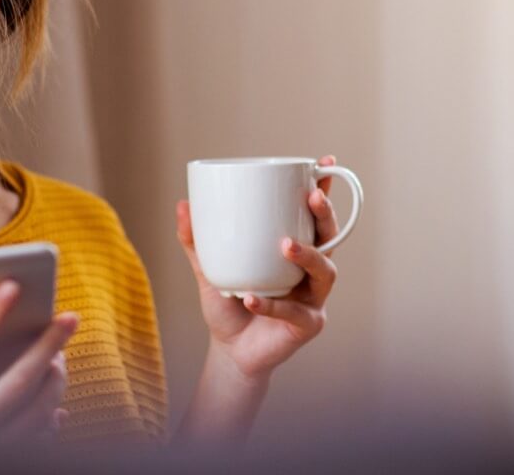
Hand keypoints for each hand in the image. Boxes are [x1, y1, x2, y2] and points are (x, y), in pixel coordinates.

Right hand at [0, 280, 77, 441]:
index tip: (12, 284)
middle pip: (14, 383)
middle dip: (47, 346)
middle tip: (70, 316)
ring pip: (35, 413)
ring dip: (56, 380)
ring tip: (61, 356)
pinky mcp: (4, 466)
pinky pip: (40, 439)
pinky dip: (50, 415)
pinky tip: (53, 396)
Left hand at [175, 155, 341, 380]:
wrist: (230, 350)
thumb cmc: (228, 303)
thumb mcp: (209, 268)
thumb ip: (197, 241)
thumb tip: (183, 204)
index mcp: (295, 251)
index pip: (313, 217)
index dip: (324, 191)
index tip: (326, 162)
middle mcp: (311, 272)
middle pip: (330, 239)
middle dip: (325, 215)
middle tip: (310, 198)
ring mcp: (314, 299)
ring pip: (326, 272)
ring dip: (308, 256)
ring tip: (284, 245)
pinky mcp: (307, 325)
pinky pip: (294, 312)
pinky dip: (271, 303)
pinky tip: (249, 296)